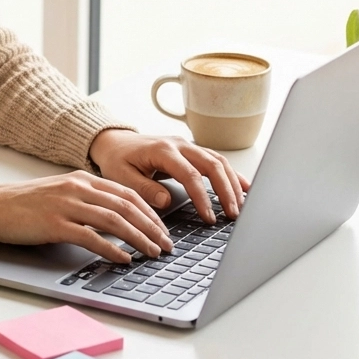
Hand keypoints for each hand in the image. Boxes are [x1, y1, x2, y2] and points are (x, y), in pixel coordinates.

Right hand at [0, 172, 174, 263]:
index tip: (163, 230)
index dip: (150, 212)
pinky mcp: (54, 224)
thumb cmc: (24, 204)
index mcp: (81, 179)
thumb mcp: (60, 193)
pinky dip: (111, 249)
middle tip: (167, 245)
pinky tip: (123, 259)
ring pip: (113, 220)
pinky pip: (90, 237)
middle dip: (152, 227)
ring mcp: (66, 205)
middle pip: (126, 206)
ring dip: (138, 238)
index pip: (127, 193)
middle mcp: (77, 188)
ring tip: (153, 253)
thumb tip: (116, 219)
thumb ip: (86, 200)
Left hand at [88, 129, 249, 221]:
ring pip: (217, 161)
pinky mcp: (190, 150)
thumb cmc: (117, 159)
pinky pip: (215, 160)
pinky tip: (244, 187)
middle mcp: (178, 144)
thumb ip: (144, 188)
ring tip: (242, 206)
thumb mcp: (121, 176)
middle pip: (212, 165)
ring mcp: (186, 145)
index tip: (209, 217)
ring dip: (232, 183)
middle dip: (226, 190)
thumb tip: (167, 201)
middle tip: (233, 215)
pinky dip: (231, 173)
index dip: (202, 197)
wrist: (114, 141)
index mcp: (162, 151)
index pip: (190, 175)